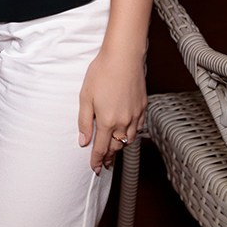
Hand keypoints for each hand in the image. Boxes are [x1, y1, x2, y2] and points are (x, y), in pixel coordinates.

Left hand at [77, 44, 146, 174]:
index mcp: (107, 121)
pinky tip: (128, 133)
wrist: (123, 57)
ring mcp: (135, 115)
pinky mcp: (143, 107)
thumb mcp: (85, 97)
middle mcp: (123, 122)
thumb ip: (84, 121)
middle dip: (109, 156)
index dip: (96, 160)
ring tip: (114, 151)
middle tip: (104, 163)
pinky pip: (139, 127)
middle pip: (116, 147)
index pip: (101, 148)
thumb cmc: (102, 73)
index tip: (94, 168)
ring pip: (129, 139)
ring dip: (121, 147)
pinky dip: (132, 134)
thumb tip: (84, 141)